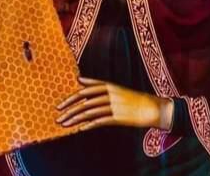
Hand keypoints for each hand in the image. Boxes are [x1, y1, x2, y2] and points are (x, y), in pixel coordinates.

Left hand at [56, 77, 173, 131]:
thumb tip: (80, 80)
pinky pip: (100, 120)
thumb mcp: (116, 89)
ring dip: (75, 118)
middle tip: (57, 115)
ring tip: (64, 124)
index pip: (86, 90)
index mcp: (109, 85)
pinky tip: (80, 129)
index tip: (59, 104)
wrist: (151, 108)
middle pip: (85, 100)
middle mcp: (110, 94)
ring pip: (89, 111)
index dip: (71, 97)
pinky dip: (89, 124)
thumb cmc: (132, 99)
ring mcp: (114, 105)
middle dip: (69, 108)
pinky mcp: (118, 117)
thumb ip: (98, 86)